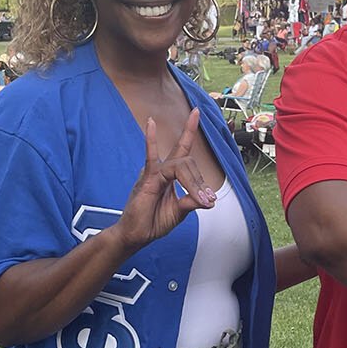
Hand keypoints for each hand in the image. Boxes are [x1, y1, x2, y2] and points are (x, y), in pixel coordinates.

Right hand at [115, 110, 215, 252]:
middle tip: (206, 201)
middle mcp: (162, 170)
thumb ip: (192, 202)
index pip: (183, 150)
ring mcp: (154, 173)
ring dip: (194, 183)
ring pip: (180, 165)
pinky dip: (151, 140)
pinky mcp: (147, 179)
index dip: (190, 131)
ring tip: (201, 199)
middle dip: (199, 181)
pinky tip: (150, 124)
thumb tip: (209, 200)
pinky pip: (152, 158)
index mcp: (170, 176)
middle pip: (187, 161)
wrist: (137, 235)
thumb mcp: (179, 212)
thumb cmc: (153, 222)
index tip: (196, 112)